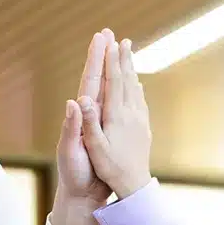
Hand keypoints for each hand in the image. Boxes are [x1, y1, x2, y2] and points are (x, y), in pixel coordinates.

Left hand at [50, 31, 115, 224]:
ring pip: (109, 90)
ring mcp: (98, 123)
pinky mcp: (107, 133)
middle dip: (103, 56)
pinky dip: (122, 92)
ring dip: (113, 70)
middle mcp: (89, 115)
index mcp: (81, 115)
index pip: (90, 81)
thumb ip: (72, 127)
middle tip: (108, 33)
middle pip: (98, 79)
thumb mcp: (71, 151)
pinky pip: (117, 106)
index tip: (101, 38)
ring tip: (118, 52)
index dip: (95, 59)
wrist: (81, 196)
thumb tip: (73, 101)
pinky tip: (128, 86)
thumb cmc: (74, 175)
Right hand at [77, 37, 151, 199]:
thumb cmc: (110, 168)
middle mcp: (131, 114)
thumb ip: (88, 122)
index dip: (111, 61)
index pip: (114, 82)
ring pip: (136, 89)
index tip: (110, 43)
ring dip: (131, 69)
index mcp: (116, 116)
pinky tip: (138, 85)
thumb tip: (80, 98)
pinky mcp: (144, 128)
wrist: (135, 185)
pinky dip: (137, 88)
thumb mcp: (94, 147)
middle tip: (123, 39)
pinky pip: (141, 101)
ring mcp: (140, 120)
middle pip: (127, 80)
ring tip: (130, 55)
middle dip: (124, 59)